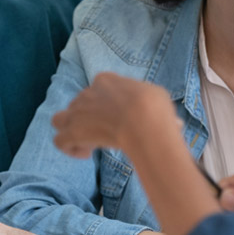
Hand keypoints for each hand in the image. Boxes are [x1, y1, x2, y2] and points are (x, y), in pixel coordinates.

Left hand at [52, 73, 180, 158]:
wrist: (144, 120)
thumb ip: (155, 107)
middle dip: (89, 120)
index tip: (117, 119)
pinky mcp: (72, 131)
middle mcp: (87, 92)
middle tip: (106, 135)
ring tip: (87, 143)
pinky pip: (60, 140)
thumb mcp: (158, 98)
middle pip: (79, 105)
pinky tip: (87, 154)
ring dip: (70, 131)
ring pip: (59, 119)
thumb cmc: (155, 107)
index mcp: (106, 80)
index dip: (105, 105)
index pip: (97, 88)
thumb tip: (174, 124)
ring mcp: (77, 112)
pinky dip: (70, 148)